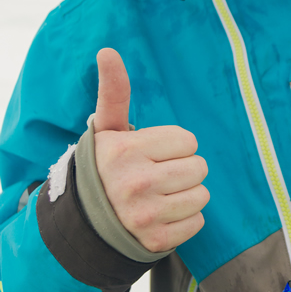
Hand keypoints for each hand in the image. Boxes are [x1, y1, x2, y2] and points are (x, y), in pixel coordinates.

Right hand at [93, 48, 209, 252]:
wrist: (86, 224)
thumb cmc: (105, 168)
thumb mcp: (106, 130)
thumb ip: (114, 92)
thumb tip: (107, 51)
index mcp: (125, 151)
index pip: (188, 141)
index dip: (175, 146)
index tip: (153, 154)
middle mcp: (135, 183)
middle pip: (199, 167)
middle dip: (185, 170)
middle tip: (160, 175)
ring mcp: (146, 215)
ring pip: (202, 195)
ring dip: (188, 195)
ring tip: (162, 195)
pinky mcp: (156, 241)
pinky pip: (198, 222)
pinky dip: (186, 220)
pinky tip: (163, 216)